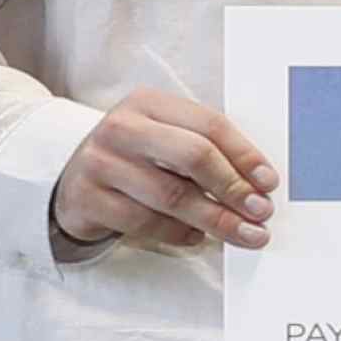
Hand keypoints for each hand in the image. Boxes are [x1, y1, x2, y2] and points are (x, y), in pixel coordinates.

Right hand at [49, 88, 280, 251]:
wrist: (71, 178)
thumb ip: (206, 150)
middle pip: (192, 157)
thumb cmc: (136, 158)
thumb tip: (258, 185)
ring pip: (171, 196)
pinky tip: (197, 238)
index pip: (209, 125)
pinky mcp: (88, 198)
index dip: (245, 155)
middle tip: (260, 212)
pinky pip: (145, 222)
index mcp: (149, 103)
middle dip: (234, 188)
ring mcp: (100, 162)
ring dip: (215, 219)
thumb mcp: (165, 138)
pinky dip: (179, 234)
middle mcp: (122, 127)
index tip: (269, 182)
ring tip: (244, 234)